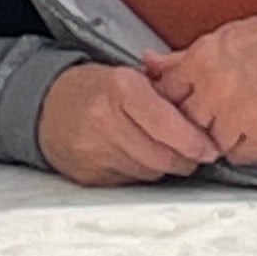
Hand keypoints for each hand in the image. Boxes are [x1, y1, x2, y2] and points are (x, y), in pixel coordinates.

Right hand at [38, 61, 222, 185]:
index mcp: (120, 88)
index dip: (193, 139)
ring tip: (170, 152)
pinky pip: (130, 181)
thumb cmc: (95, 88)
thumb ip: (168, 86)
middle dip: (187, 158)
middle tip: (199, 153)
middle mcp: (104, 120)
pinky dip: (144, 172)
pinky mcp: (88, 176)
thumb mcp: (130, 74)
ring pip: (149, 171)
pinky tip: (142, 158)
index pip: (166, 123)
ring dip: (167, 166)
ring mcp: (94, 151)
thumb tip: (207, 102)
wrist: (45, 107)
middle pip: (161, 155)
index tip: (211, 147)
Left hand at [146, 0, 256, 164]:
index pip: (165, 96)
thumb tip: (148, 64)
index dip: (173, 103)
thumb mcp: (223, 37)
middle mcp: (217, 88)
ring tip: (236, 119)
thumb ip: (182, 58)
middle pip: (185, 122)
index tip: (183, 105)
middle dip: (194, 120)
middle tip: (211, 114)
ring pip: (210, 143)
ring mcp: (242, 114)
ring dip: (219, 136)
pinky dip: (244, 147)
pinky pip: (240, 155)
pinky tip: (254, 128)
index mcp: (203, 60)